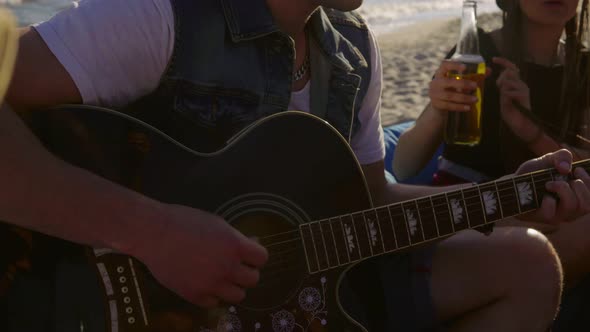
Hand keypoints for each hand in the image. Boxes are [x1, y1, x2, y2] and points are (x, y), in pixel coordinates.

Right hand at [133, 204, 267, 307]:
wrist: (153, 233)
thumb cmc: (184, 221)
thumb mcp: (217, 224)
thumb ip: (235, 238)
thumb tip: (251, 244)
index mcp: (234, 246)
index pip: (262, 258)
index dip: (256, 256)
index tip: (248, 254)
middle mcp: (227, 268)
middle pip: (253, 280)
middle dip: (246, 272)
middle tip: (235, 267)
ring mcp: (211, 285)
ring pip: (238, 296)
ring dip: (233, 287)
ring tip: (222, 278)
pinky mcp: (195, 296)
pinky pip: (214, 303)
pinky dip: (212, 295)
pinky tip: (205, 283)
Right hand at [429, 60, 485, 113]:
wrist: (438, 104)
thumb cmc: (451, 89)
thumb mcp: (459, 81)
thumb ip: (473, 76)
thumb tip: (488, 70)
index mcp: (440, 73)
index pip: (444, 65)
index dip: (454, 65)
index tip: (465, 68)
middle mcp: (435, 82)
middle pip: (449, 82)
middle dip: (463, 84)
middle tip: (476, 86)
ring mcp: (434, 94)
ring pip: (450, 96)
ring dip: (464, 98)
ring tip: (476, 99)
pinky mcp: (436, 104)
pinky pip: (449, 106)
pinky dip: (460, 107)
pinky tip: (468, 107)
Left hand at [494, 57, 540, 143]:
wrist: (521, 125)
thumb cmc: (512, 113)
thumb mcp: (504, 97)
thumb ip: (502, 87)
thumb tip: (499, 75)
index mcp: (517, 84)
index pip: (511, 68)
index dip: (503, 62)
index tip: (494, 59)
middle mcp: (521, 84)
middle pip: (508, 71)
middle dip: (500, 79)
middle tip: (501, 90)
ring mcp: (523, 88)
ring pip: (507, 81)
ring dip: (502, 91)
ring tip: (507, 100)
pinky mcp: (523, 94)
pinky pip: (508, 91)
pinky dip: (505, 98)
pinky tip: (511, 104)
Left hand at [515, 149, 589, 223]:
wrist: (512, 182)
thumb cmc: (534, 173)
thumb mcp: (549, 159)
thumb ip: (562, 156)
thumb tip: (565, 168)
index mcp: (576, 198)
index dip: (589, 182)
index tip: (577, 170)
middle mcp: (568, 210)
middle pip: (586, 206)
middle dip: (578, 186)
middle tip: (562, 176)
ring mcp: (556, 216)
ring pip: (572, 208)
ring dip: (563, 189)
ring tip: (549, 183)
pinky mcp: (540, 218)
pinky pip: (550, 213)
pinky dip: (548, 200)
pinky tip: (542, 193)